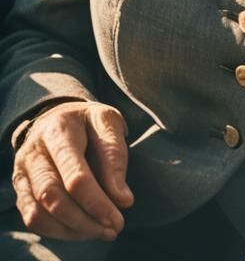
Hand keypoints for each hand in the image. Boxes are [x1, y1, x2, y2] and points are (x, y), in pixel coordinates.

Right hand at [12, 100, 132, 241]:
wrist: (58, 115)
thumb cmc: (89, 122)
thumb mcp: (108, 123)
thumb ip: (115, 157)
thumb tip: (123, 200)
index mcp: (60, 130)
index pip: (75, 174)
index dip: (97, 201)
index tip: (120, 216)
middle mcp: (34, 152)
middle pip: (53, 196)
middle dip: (85, 219)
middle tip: (113, 229)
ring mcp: (23, 172)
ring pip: (40, 212)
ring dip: (73, 229)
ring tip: (101, 231)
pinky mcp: (19, 188)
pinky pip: (32, 219)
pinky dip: (57, 231)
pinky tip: (81, 230)